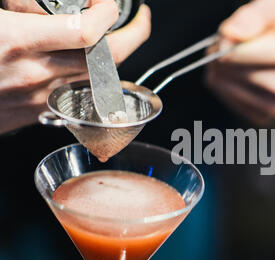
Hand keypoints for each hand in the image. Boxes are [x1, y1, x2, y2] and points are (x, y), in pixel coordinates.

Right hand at [0, 0, 150, 133]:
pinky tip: (88, 64)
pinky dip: (90, 79)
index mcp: (16, 42)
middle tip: (139, 21)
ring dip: (116, 60)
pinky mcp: (35, 115)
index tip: (110, 1)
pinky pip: (76, 96)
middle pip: (107, 60)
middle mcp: (34, 75)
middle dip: (134, 37)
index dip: (109, 11)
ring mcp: (38, 100)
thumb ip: (20, 6)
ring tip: (119, 39)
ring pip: (98, 81)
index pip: (88, 30)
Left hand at [207, 0, 274, 124]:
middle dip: (220, 58)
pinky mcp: (265, 119)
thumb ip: (251, 16)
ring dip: (220, 73)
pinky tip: (237, 77)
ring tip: (229, 60)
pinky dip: (226, 88)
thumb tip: (229, 34)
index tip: (225, 36)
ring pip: (227, 89)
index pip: (237, 55)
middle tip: (223, 48)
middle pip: (231, 73)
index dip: (224, 43)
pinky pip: (231, 103)